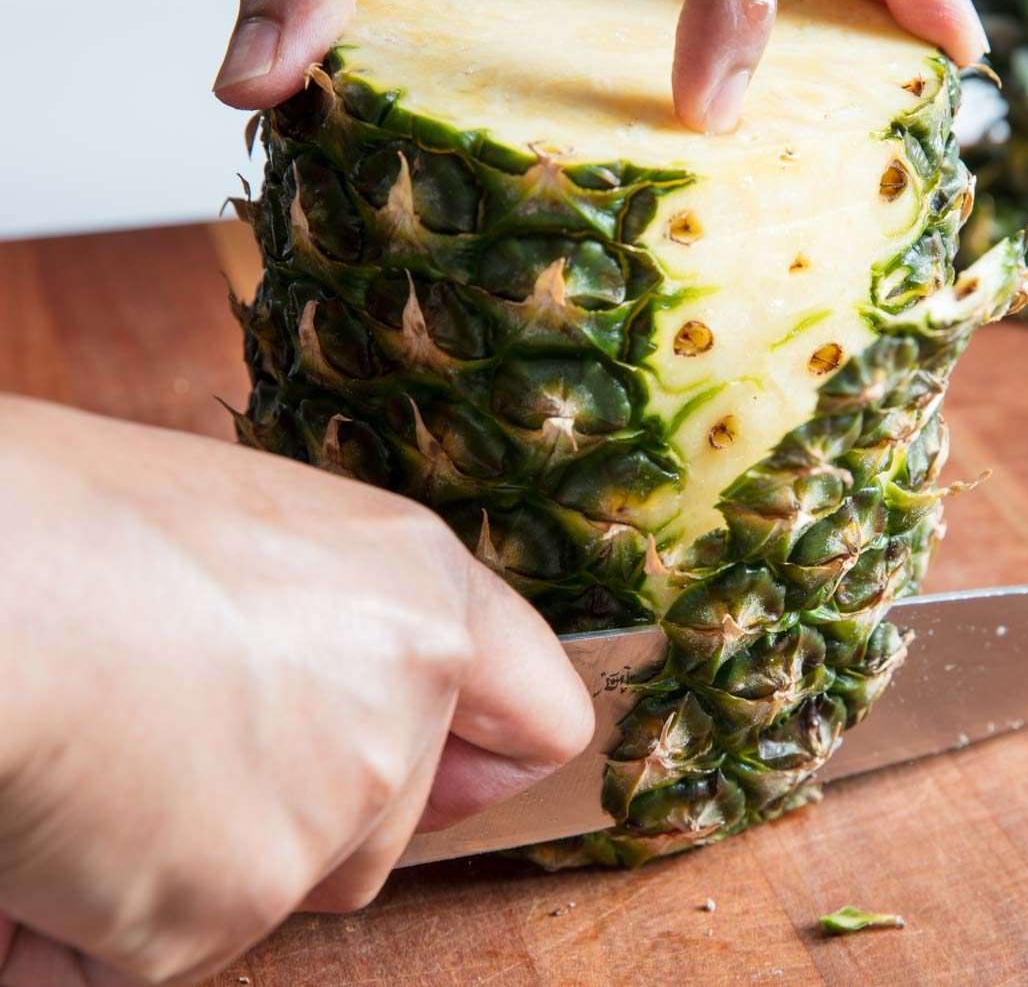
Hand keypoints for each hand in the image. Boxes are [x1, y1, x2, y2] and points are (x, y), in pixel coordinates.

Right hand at [0, 396, 592, 984]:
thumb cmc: (57, 521)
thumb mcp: (234, 524)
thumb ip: (323, 618)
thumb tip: (319, 689)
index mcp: (415, 592)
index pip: (542, 716)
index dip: (491, 758)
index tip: (460, 778)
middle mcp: (402, 706)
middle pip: (385, 832)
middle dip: (294, 820)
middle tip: (166, 740)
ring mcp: (323, 819)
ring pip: (272, 894)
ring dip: (187, 865)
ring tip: (91, 763)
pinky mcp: (220, 913)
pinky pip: (151, 952)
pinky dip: (87, 922)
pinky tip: (42, 827)